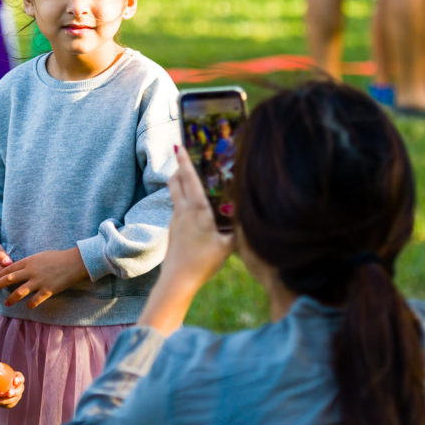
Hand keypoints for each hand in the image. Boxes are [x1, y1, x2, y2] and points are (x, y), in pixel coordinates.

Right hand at [0, 236, 12, 283]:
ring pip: (0, 280)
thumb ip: (1, 254)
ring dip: (5, 274)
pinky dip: (1, 276)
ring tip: (5, 265)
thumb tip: (9, 263)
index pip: (1, 271)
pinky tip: (2, 269)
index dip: (10, 267)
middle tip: (13, 264)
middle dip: (8, 271)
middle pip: (1, 277)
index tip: (16, 262)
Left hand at [0, 247, 89, 307]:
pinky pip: (35, 300)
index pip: (9, 268)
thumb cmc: (58, 258)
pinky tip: (28, 306)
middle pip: (9, 279)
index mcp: (29, 261)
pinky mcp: (48, 290)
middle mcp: (31, 271)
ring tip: (6, 303)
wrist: (74, 262)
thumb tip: (19, 269)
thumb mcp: (40, 256)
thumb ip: (29, 263)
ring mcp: (39, 281)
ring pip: (19, 292)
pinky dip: (30, 304)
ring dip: (11, 298)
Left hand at [0, 359, 25, 406]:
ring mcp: (16, 396)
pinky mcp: (11, 403)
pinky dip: (2, 404)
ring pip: (13, 399)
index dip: (19, 379)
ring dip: (6, 400)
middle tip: (8, 393)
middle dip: (16, 392)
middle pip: (20, 390)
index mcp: (16, 377)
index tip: (14, 381)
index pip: (21, 378)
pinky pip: (8, 404)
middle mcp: (18, 387)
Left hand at [137, 146, 234, 335]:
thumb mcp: (227, 246)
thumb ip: (239, 231)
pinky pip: (177, 208)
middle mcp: (183, 211)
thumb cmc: (203, 262)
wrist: (177, 279)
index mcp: (197, 210)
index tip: (178, 145)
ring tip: (187, 177)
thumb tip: (251, 219)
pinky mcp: (173, 229)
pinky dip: (182, 199)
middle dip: (177, 167)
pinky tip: (192, 206)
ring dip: (179, 183)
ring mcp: (175, 220)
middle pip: (175, 182)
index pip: (189, 179)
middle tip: (180, 155)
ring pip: (175, 194)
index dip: (184, 161)